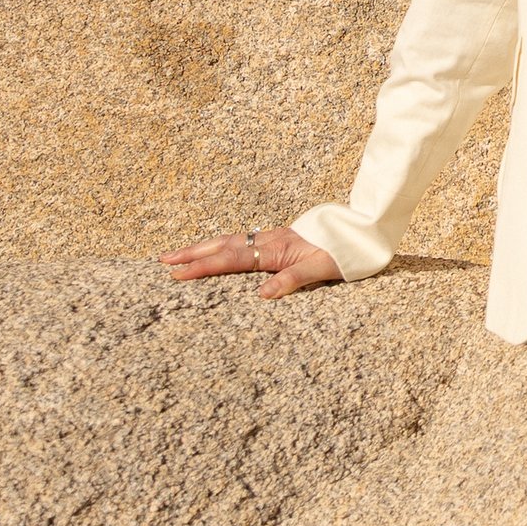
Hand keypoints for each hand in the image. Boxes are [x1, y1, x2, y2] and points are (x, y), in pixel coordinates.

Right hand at [161, 227, 340, 300]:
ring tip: (179, 256)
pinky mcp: (278, 240)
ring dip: (204, 249)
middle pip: (223, 245)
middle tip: (163, 261)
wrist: (363, 230)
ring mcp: (272, 239)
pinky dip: (222, 248)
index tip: (177, 274)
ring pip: (230, 241)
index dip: (203, 267)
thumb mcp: (322, 269)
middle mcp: (269, 241)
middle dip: (192, 254)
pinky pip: (242, 243)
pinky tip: (216, 253)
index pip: (230, 259)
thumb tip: (261, 295)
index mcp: (275, 250)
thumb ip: (292, 280)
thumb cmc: (345, 252)